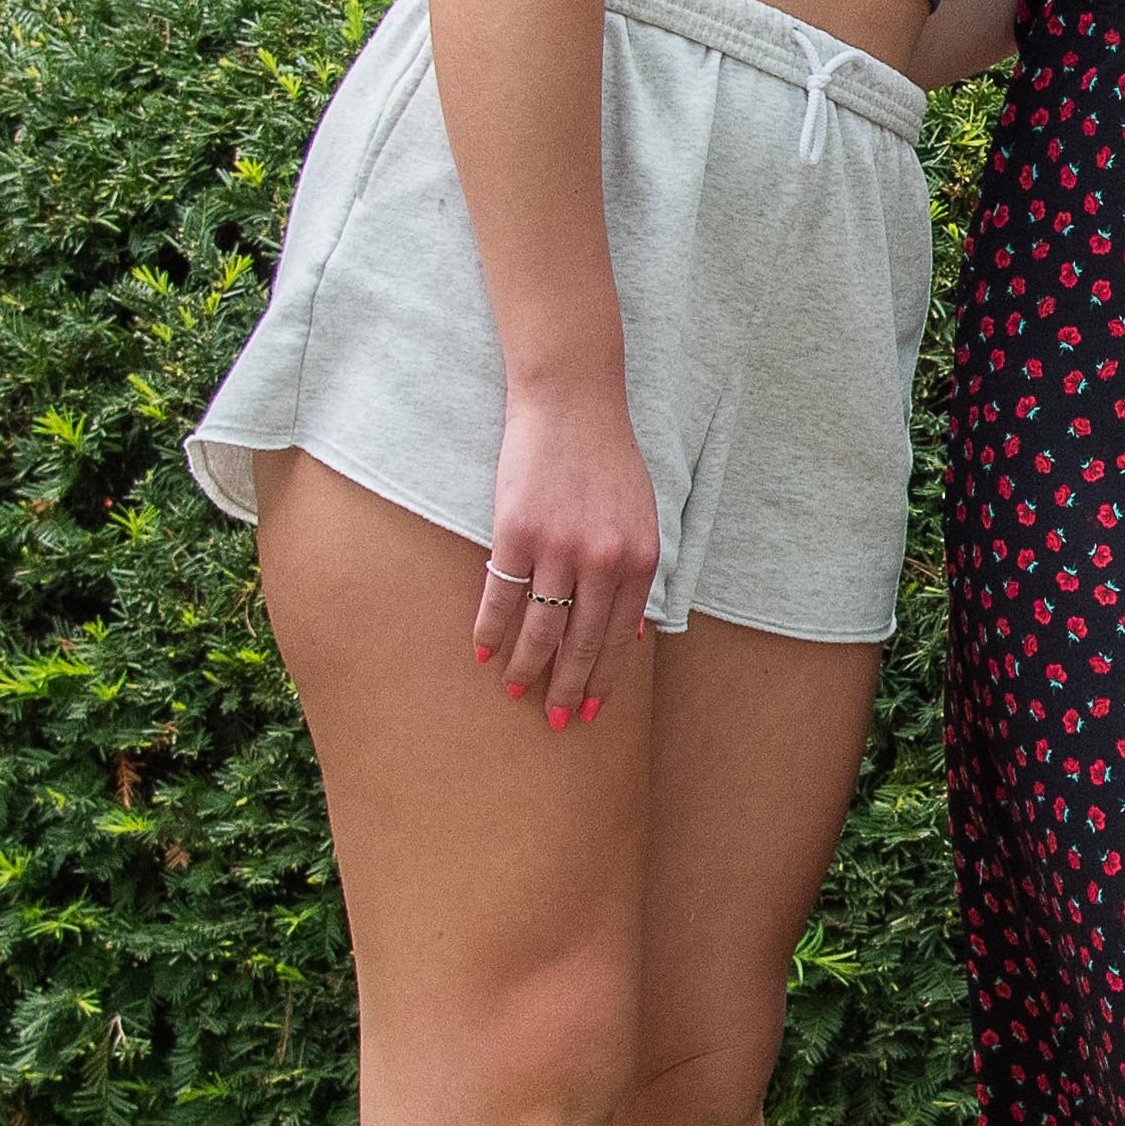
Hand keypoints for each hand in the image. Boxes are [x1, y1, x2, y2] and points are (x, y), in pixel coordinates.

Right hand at [472, 386, 658, 728]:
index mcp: (640, 559)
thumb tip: (632, 635)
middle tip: (556, 722)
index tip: (593, 709)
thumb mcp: (641, 517)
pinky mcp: (517, 531)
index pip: (621, 637)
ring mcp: (559, 547)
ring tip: (515, 691)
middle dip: (568, 688)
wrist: (571, 403)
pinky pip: (501, 596)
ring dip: (526, 667)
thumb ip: (636, 573)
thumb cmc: (607, 460)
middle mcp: (604, 560)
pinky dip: (490, 629)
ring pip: (541, 627)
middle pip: (582, 642)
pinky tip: (483, 653)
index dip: (605, 677)